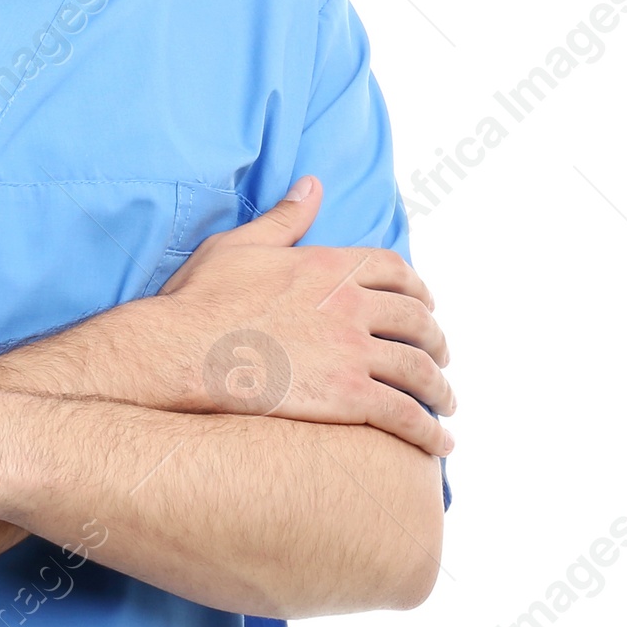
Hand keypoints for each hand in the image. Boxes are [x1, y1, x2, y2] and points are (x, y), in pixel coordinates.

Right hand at [154, 177, 455, 457]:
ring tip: (445, 404)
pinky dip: (429, 430)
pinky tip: (440, 442)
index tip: (425, 305)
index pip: (395, 270)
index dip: (417, 288)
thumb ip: (284, 218)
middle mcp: (350, 305)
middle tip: (440, 357)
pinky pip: (405, 414)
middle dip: (436, 341)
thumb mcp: (240, 245)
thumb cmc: (200, 300)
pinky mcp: (348, 397)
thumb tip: (312, 184)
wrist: (181, 353)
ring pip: (419, 370)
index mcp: (329, 265)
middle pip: (417, 320)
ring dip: (440, 389)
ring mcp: (352, 352)